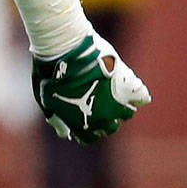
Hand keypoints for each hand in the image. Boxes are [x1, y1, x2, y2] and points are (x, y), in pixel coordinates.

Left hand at [31, 32, 150, 143]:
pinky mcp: (128, 86)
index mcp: (82, 126)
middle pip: (110, 127)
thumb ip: (56, 118)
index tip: (83, 117)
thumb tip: (65, 134)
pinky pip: (141, 97)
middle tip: (96, 101)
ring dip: (120, 105)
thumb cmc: (49, 72)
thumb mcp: (44, 99)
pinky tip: (126, 84)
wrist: (64, 49)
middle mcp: (103, 120)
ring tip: (110, 90)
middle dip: (103, 117)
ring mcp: (117, 104)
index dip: (86, 127)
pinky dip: (137, 93)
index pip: (90, 138)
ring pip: (127, 113)